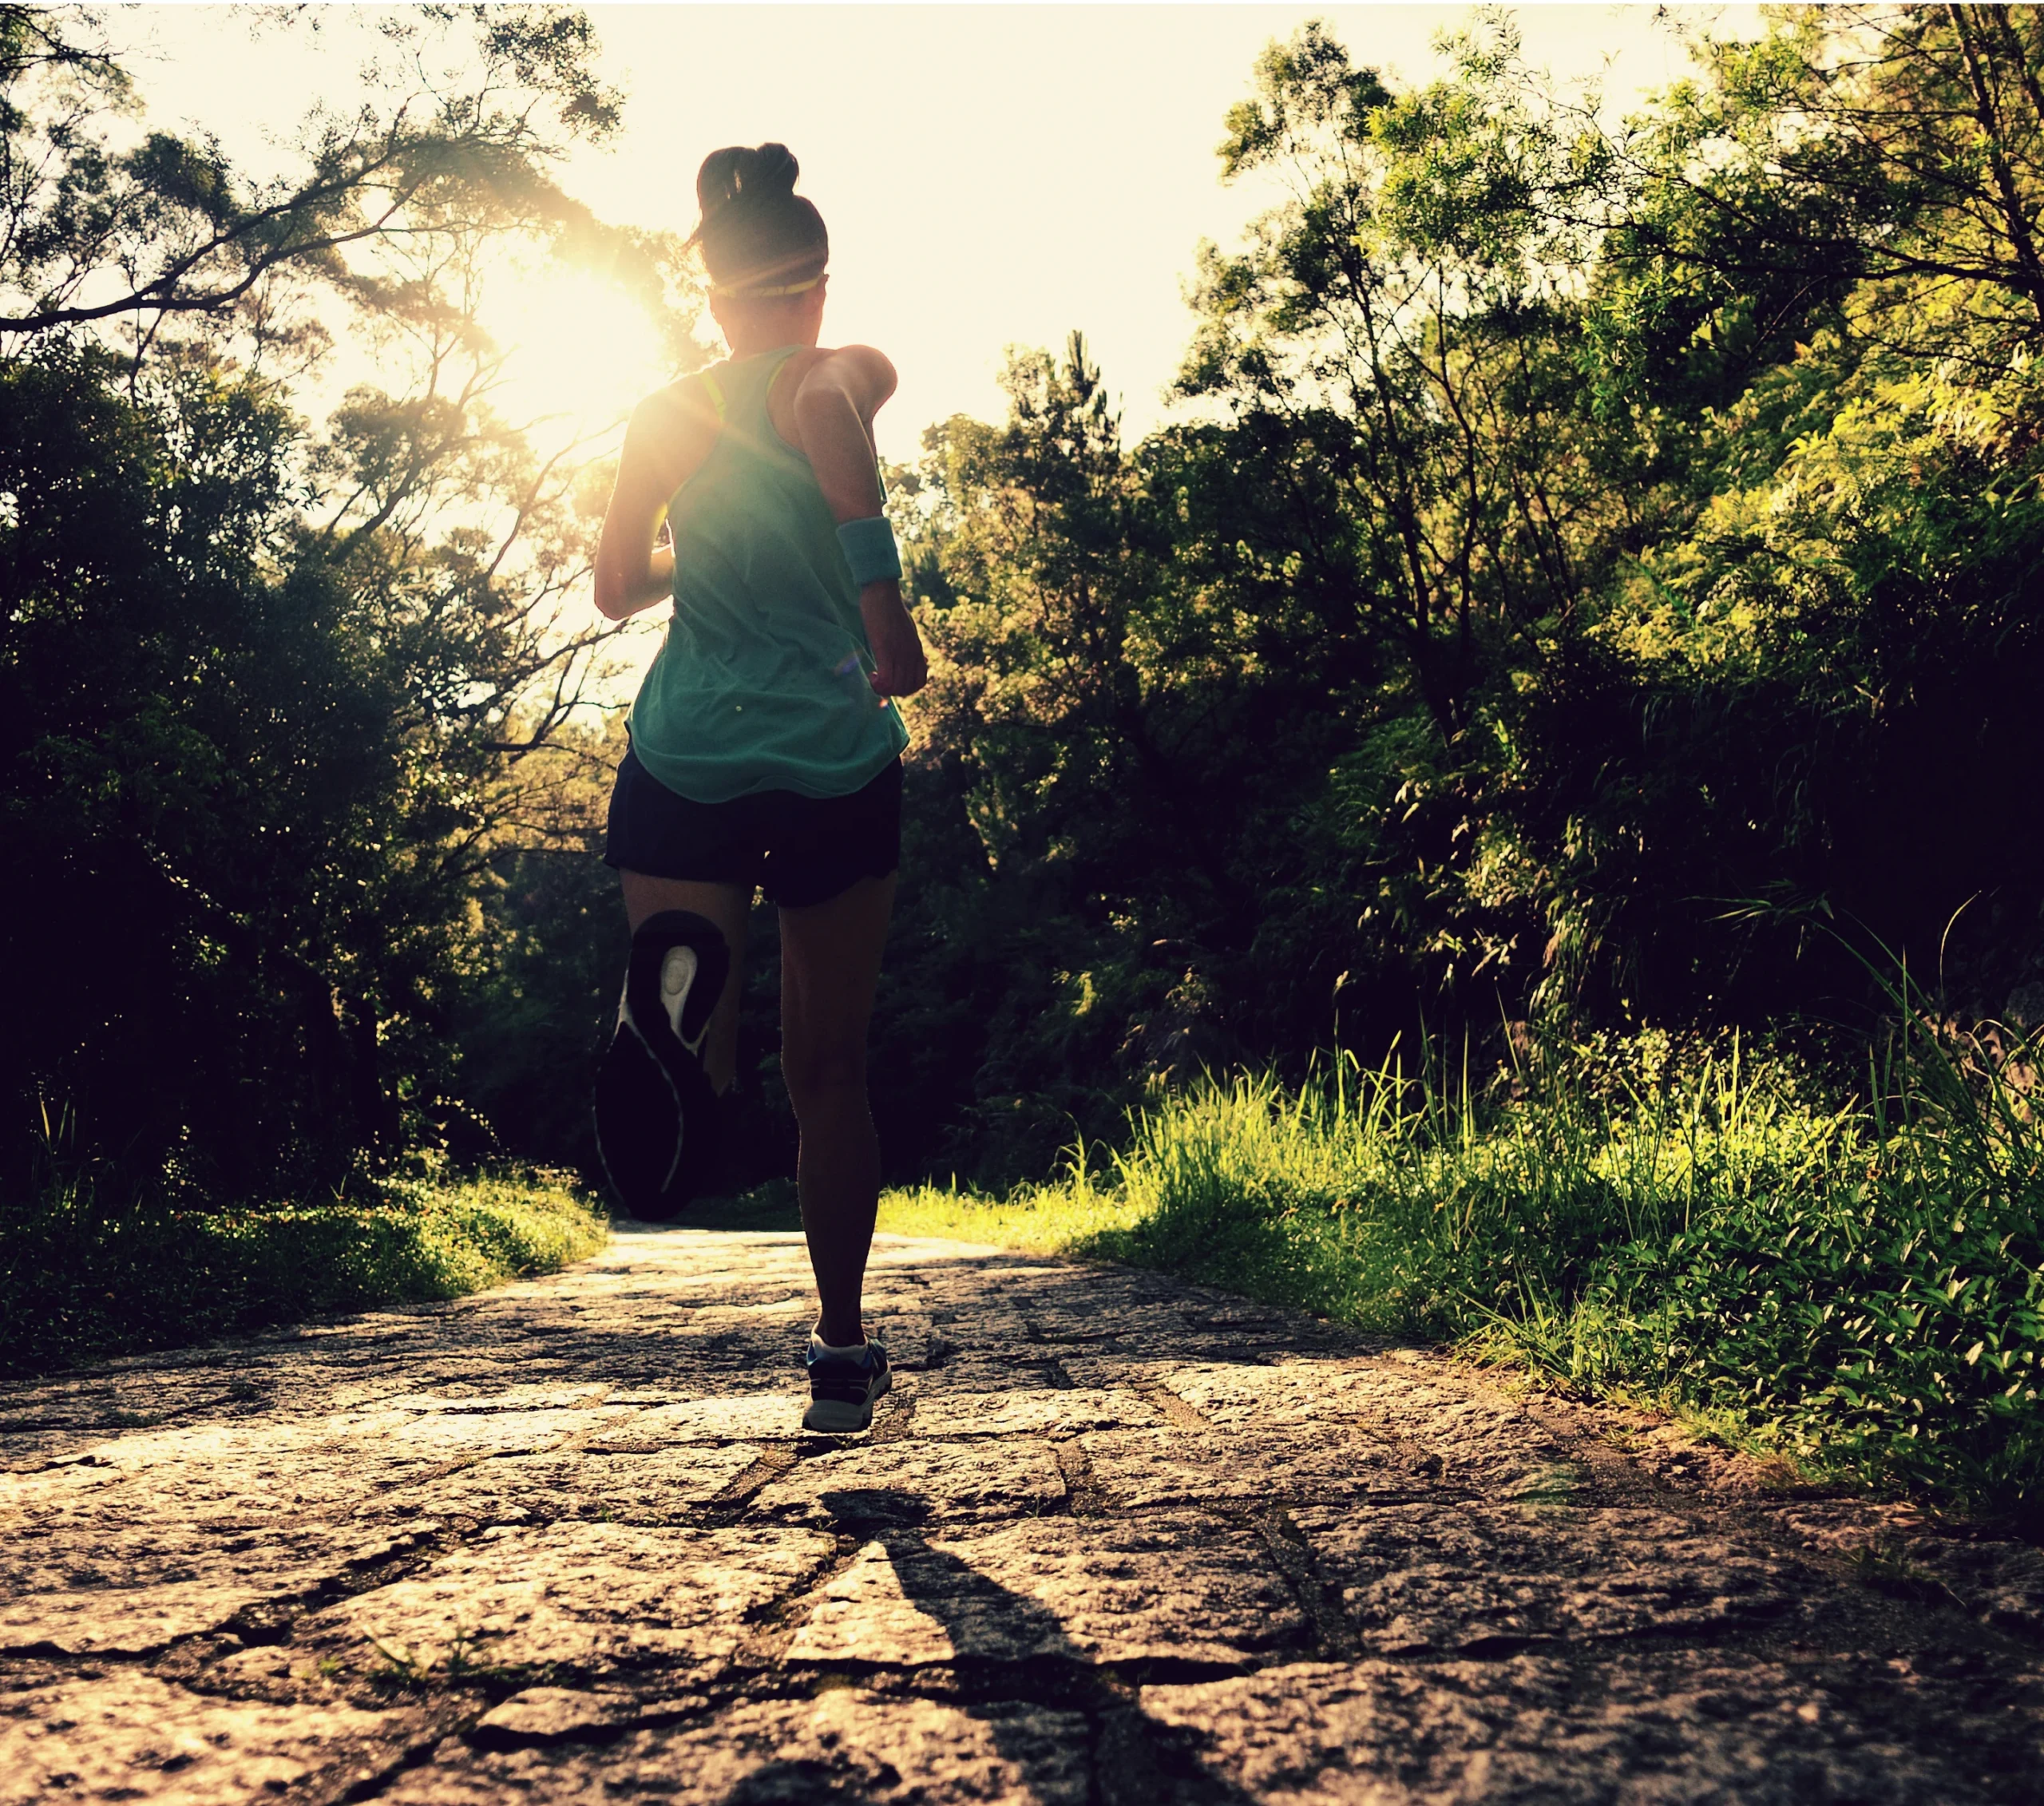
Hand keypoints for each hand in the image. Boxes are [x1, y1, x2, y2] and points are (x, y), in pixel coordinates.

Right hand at [860, 582, 927, 698]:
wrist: (883, 593)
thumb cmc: (892, 609)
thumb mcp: (909, 631)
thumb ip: (914, 647)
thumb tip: (923, 660)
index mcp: (917, 651)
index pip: (919, 683)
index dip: (906, 689)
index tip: (893, 681)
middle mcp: (911, 655)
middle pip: (907, 689)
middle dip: (893, 692)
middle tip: (881, 681)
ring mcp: (899, 653)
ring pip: (897, 688)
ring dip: (884, 689)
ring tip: (875, 678)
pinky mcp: (885, 650)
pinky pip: (886, 680)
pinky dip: (878, 684)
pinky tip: (871, 674)